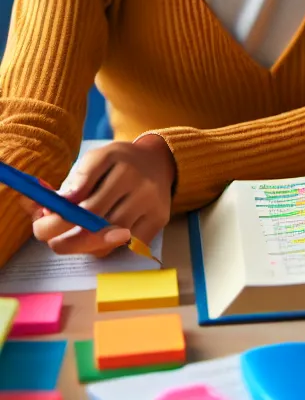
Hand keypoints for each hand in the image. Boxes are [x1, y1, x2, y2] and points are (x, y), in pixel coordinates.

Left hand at [31, 136, 175, 256]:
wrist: (158, 161)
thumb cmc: (118, 163)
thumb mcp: (95, 159)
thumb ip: (72, 183)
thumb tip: (42, 209)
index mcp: (117, 162)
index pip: (82, 201)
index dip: (58, 221)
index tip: (41, 226)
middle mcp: (139, 182)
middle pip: (95, 223)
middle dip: (65, 239)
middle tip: (53, 242)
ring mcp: (152, 202)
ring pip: (110, 240)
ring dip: (85, 246)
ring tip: (76, 239)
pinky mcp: (160, 218)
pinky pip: (127, 246)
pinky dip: (108, 247)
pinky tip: (101, 238)